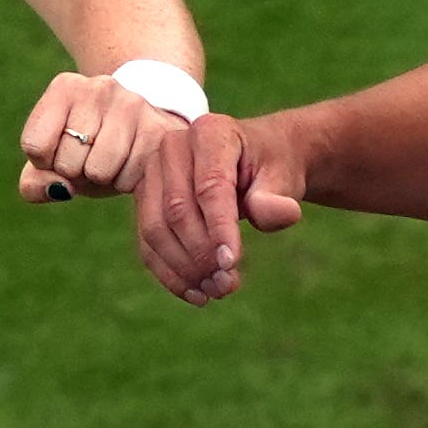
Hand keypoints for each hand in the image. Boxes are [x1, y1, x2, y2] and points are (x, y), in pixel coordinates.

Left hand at [13, 67, 165, 205]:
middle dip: (75, 172)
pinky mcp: (158, 130)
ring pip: (98, 172)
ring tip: (111, 160)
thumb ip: (35, 183)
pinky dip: (125, 182)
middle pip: (66, 163)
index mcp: (65, 87)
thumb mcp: (54, 159)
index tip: (60, 151)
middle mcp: (98, 88)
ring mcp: (132, 105)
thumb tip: (60, 190)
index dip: (46, 163)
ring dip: (102, 179)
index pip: (36, 145)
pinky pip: (127, 180)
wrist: (143, 125)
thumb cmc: (89, 146)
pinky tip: (132, 162)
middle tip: (91, 156)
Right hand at [132, 105, 311, 301]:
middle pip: (176, 210)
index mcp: (210, 133)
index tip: (232, 264)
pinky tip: (196, 294)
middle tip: (228, 285)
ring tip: (216, 291)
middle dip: (201, 255)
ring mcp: (152, 173)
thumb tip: (283, 213)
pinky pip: (147, 244)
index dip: (219, 229)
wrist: (255, 162)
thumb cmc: (270, 167)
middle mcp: (172, 147)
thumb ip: (278, 196)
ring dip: (184, 269)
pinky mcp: (144, 200)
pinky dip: (169, 274)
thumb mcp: (284, 176)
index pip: (209, 187)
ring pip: (155, 230)